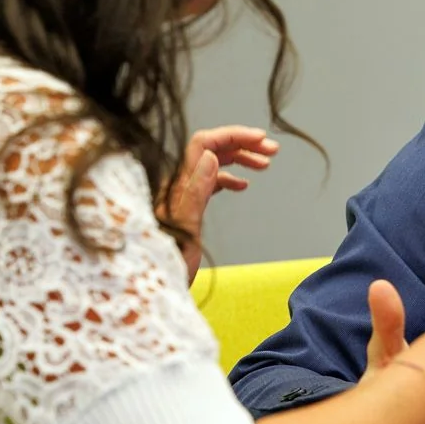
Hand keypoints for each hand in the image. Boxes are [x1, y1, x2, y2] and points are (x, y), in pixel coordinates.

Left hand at [159, 126, 280, 280]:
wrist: (152, 287)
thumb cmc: (163, 266)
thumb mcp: (183, 232)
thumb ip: (195, 192)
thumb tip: (211, 156)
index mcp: (176, 185)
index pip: (204, 144)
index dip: (233, 136)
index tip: (261, 140)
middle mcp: (177, 185)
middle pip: (210, 149)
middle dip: (242, 144)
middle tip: (272, 151)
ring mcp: (181, 195)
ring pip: (212, 164)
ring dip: (239, 159)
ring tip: (265, 164)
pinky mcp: (186, 207)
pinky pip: (209, 182)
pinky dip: (229, 177)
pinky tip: (243, 185)